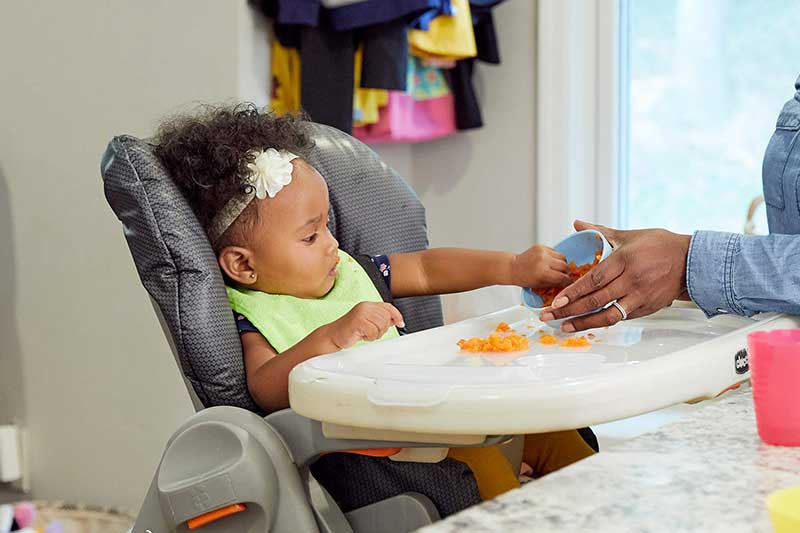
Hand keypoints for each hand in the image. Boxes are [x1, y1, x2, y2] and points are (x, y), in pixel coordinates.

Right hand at [328, 302, 404, 349]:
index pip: (388, 307)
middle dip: (382, 328)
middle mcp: (365, 307)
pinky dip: (369, 337)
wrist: (333, 335)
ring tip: (365, 334)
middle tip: (372, 332)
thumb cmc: (350, 330)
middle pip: (386, 317)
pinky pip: (373, 332)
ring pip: (381, 325)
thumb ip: (380, 320)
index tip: (400, 323)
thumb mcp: (367, 322)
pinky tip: (361, 336)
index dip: (396, 315)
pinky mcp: (358, 322)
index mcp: (368, 305)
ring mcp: (361, 313)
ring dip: (375, 334)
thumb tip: (395, 320)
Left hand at [511, 244, 571, 287]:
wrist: (513, 267)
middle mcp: (544, 261)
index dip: (567, 281)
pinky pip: (555, 252)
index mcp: (543, 273)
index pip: (563, 277)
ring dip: (562, 263)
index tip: (568, 282)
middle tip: (563, 275)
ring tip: (556, 268)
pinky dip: (555, 257)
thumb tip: (568, 282)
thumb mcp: (540, 285)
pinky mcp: (541, 246)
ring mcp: (542, 252)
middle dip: (566, 272)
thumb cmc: (524, 278)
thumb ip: (555, 283)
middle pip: (565, 266)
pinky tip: (549, 262)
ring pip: (562, 257)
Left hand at [539, 220, 690, 331]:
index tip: (556, 300)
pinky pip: (621, 317)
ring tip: (564, 327)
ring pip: (608, 315)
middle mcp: (632, 280)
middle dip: (569, 310)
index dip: (573, 292)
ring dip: (584, 322)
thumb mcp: (629, 235)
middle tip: (549, 316)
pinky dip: (603, 321)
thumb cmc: (660, 245)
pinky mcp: (647, 308)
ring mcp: (640, 296)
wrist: (692, 262)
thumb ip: (600, 231)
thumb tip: (577, 224)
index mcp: (625, 260)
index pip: (594, 279)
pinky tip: (587, 324)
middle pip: (595, 300)